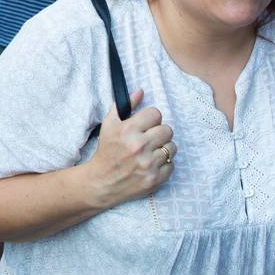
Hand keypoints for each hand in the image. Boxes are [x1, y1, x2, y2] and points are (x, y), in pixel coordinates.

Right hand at [86, 89, 175, 209]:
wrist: (102, 182)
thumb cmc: (106, 151)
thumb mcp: (109, 125)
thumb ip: (125, 106)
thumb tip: (141, 91)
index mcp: (128, 130)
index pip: (156, 114)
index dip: (151, 119)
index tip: (145, 125)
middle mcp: (139, 146)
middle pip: (167, 130)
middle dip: (159, 133)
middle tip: (149, 139)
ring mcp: (148, 164)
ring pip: (172, 147)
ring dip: (163, 148)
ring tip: (151, 152)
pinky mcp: (155, 179)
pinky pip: (172, 165)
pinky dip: (164, 165)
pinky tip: (152, 164)